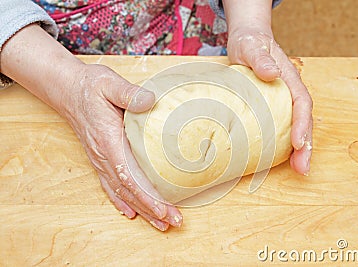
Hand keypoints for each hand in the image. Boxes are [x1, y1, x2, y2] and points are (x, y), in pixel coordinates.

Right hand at [61, 64, 182, 230]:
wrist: (68, 90)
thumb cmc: (90, 87)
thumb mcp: (109, 83)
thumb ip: (128, 93)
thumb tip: (150, 100)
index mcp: (108, 140)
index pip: (128, 176)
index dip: (145, 196)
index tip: (163, 209)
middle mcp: (103, 155)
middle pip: (128, 190)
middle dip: (150, 209)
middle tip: (173, 221)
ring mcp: (100, 159)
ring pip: (121, 192)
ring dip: (141, 209)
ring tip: (161, 223)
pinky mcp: (101, 158)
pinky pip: (111, 185)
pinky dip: (122, 201)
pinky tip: (131, 212)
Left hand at [227, 28, 312, 174]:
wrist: (247, 42)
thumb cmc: (250, 44)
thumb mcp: (251, 47)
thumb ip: (260, 58)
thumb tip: (273, 73)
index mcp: (290, 79)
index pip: (302, 103)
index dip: (302, 124)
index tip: (299, 143)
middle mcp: (290, 93)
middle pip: (304, 121)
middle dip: (307, 146)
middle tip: (304, 168)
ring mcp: (283, 102)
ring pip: (296, 127)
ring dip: (299, 150)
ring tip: (299, 170)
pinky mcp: (272, 109)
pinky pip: (281, 127)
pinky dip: (284, 145)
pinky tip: (280, 160)